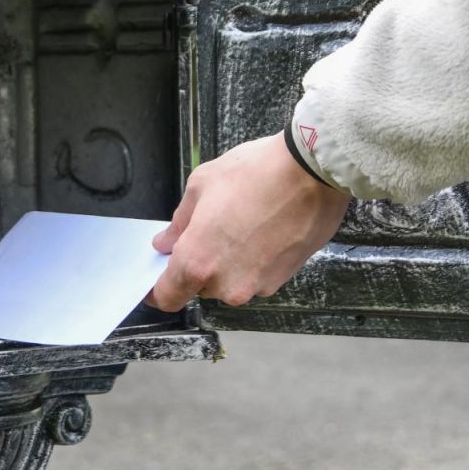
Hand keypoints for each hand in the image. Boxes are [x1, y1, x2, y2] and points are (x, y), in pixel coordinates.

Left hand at [148, 132, 350, 309]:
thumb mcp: (201, 186)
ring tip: (240, 224)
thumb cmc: (257, 173)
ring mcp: (256, 285)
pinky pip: (255, 277)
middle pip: (200, 286)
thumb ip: (179, 222)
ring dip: (228, 262)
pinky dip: (253, 260)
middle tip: (208, 230)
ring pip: (229, 282)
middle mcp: (226, 283)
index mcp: (198, 261)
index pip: (167, 296)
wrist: (312, 173)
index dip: (158, 289)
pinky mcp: (281, 280)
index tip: (156, 280)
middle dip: (199, 263)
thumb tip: (166, 241)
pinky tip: (260, 230)